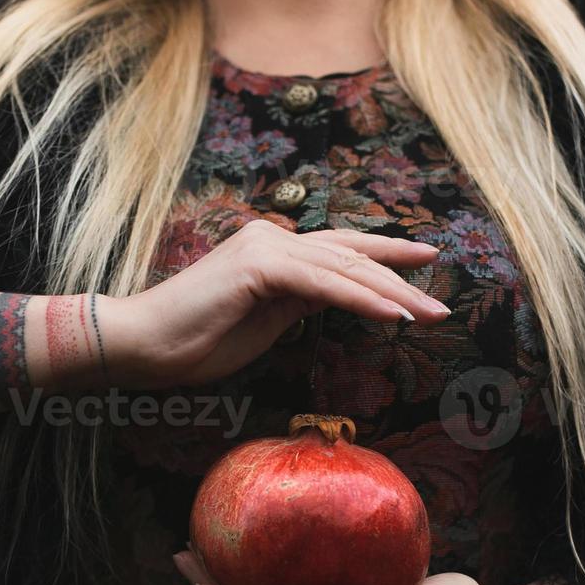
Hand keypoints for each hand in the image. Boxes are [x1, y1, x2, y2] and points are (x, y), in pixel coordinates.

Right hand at [105, 220, 446, 387]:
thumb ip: (297, 304)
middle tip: (441, 299)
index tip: (426, 261)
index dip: (386, 255)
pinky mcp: (259, 269)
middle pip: (352, 256)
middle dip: (402, 276)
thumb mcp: (263, 322)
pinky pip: (324, 284)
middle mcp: (273, 240)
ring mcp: (265, 250)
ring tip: (429, 312)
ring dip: (393, 292)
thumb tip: (332, 300)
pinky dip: (362, 300)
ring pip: (345, 268)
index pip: (341, 250)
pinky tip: (393, 314)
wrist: (143, 344)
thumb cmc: (195, 341)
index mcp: (273, 252)